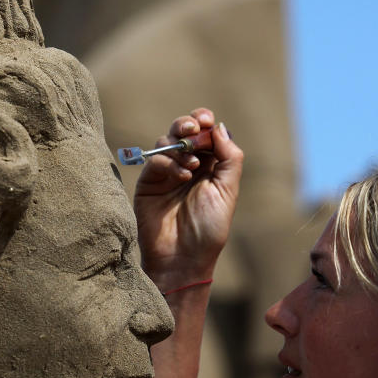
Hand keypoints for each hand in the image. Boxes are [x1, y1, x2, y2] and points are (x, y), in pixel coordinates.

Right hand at [134, 108, 242, 291]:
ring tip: (193, 164)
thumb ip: (229, 157)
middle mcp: (187, 165)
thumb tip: (219, 127)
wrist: (183, 257)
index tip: (207, 120)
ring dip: (181, 145)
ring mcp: (166, 173)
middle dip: (188, 124)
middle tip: (194, 129)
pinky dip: (169, 162)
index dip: (204, 121)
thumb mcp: (228, 191)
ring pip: (166, 140)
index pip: (205, 133)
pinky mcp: (148, 182)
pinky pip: (155, 160)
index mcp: (210, 166)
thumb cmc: (208, 229)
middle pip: (183, 131)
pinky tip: (182, 175)